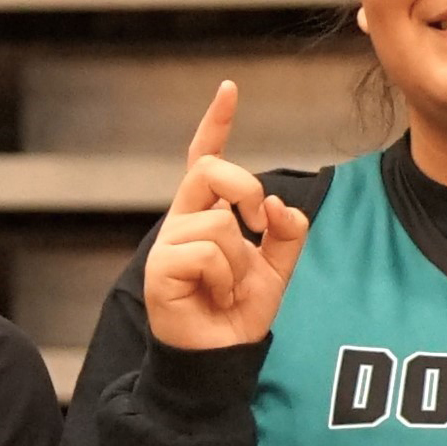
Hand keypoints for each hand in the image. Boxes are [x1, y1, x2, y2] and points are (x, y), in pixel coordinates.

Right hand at [141, 82, 305, 353]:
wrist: (220, 356)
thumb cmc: (239, 311)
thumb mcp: (278, 267)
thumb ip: (286, 231)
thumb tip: (275, 203)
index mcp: (205, 215)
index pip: (203, 160)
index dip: (215, 124)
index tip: (229, 90)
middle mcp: (182, 223)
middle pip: (211, 172)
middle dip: (245, 188)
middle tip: (256, 224)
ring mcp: (167, 245)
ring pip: (220, 224)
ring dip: (240, 260)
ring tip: (229, 287)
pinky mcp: (159, 270)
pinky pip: (208, 252)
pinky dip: (224, 277)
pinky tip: (214, 296)